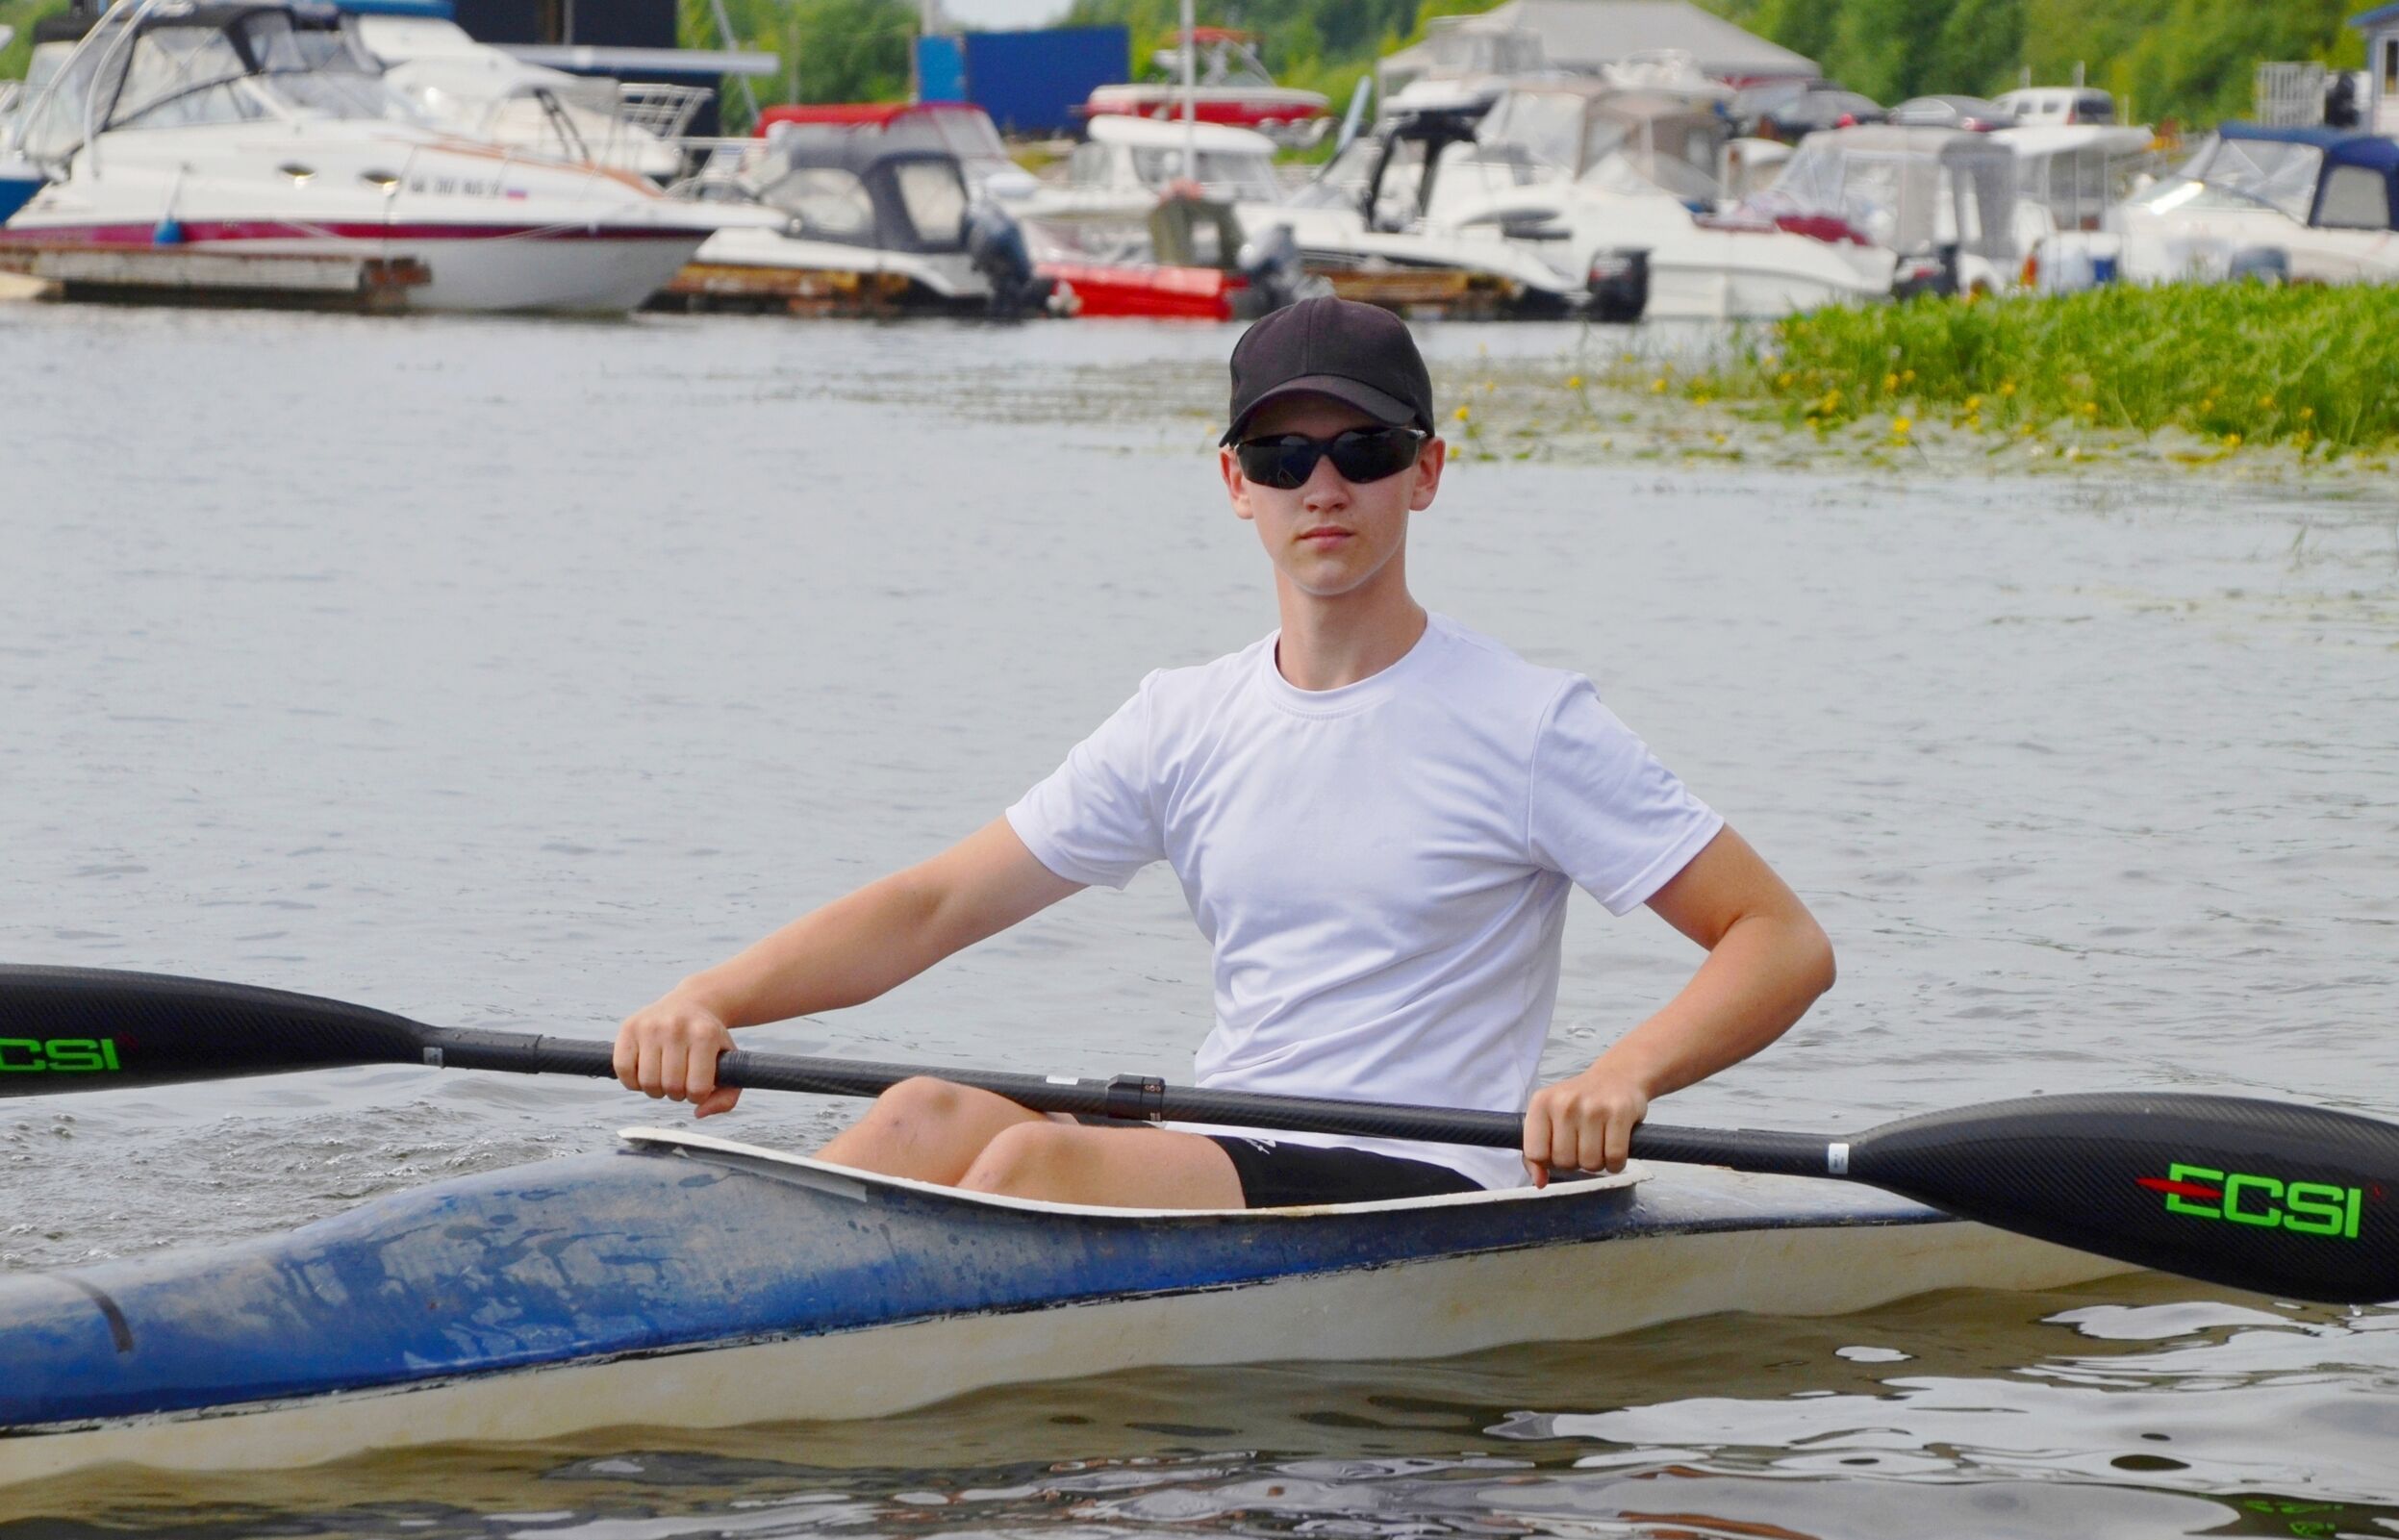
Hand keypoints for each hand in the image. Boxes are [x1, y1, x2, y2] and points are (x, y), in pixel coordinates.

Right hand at [614, 992, 740, 1117]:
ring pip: (647, 1082)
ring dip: (655, 1090)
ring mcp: (650, 1025)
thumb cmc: (708, 1041)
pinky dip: (632, 1081)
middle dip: (676, 1094)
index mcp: (705, 1034)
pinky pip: (623, 1070)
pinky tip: (645, 1073)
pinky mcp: (628, 1028)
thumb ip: (727, 1097)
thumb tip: (698, 1112)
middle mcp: (676, 1026)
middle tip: (680, 1082)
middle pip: (671, 1087)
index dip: (698, 1096)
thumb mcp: (729, 1063)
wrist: (689, 1005)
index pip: (697, 1088)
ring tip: (664, 1077)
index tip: (698, 1086)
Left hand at [1522, 1065, 1650, 1185]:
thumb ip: (1537, 1151)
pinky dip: (1616, 1163)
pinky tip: (1614, 1148)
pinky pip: (1615, 1158)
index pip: (1536, 1154)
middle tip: (1584, 1145)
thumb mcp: (1550, 1117)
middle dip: (1576, 1162)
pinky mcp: (1619, 1112)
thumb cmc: (1580, 1103)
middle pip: (1564, 1162)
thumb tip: (1539, 1182)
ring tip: (1599, 1144)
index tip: (1560, 1150)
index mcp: (1541, 1103)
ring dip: (1597, 1163)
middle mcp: (1564, 1103)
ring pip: (1590, 1164)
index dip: (1549, 1161)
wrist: (1617, 1076)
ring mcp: (1593, 1107)